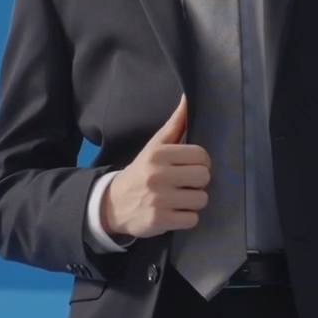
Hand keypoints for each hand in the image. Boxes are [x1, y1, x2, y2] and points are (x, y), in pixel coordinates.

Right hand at [100, 96, 209, 239]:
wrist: (113, 203)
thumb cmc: (140, 172)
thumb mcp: (154, 146)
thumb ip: (174, 124)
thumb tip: (188, 98)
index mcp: (158, 154)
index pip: (201, 155)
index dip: (201, 163)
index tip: (191, 167)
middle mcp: (158, 175)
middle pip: (204, 177)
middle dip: (198, 182)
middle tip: (184, 184)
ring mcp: (159, 199)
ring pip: (201, 199)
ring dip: (193, 201)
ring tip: (178, 198)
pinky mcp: (159, 220)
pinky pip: (193, 219)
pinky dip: (186, 218)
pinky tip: (174, 212)